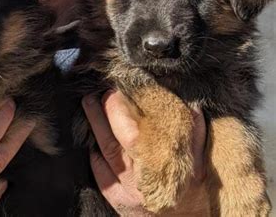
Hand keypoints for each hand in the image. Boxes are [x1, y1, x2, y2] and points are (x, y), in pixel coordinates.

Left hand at [82, 90, 206, 214]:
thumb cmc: (199, 194)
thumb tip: (193, 106)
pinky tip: (94, 142)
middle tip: (93, 94)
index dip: (118, 111)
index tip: (116, 91)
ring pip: (102, 155)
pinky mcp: (119, 202)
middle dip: (99, 114)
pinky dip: (95, 156)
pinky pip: (100, 175)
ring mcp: (126, 193)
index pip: (130, 134)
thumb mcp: (204, 164)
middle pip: (109, 141)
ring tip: (89, 108)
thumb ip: (196, 135)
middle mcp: (138, 181)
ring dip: (93, 129)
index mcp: (159, 168)